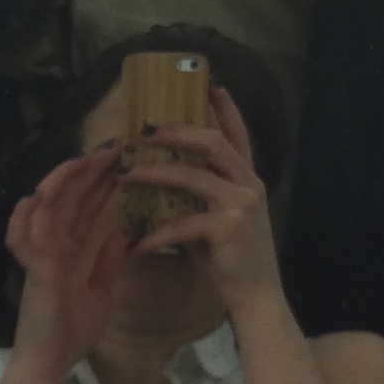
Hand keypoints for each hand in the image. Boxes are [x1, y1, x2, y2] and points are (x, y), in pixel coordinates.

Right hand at [5, 148, 129, 380]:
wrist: (51, 366)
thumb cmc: (70, 333)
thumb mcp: (100, 293)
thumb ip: (107, 263)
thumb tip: (121, 233)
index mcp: (66, 251)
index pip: (82, 209)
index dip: (97, 184)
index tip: (118, 161)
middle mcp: (50, 248)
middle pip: (66, 200)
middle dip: (86, 172)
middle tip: (110, 148)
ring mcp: (39, 258)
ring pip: (44, 210)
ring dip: (61, 184)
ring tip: (82, 160)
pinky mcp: (35, 273)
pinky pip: (24, 241)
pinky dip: (24, 219)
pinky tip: (34, 198)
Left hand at [127, 88, 282, 313]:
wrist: (257, 298)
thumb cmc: (233, 261)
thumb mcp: (217, 221)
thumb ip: (198, 198)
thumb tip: (162, 181)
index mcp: (248, 181)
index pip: (238, 135)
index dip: (226, 109)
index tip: (210, 85)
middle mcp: (248, 185)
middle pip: (212, 142)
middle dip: (176, 131)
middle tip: (145, 128)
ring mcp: (241, 205)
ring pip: (192, 175)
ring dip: (154, 173)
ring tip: (127, 174)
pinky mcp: (228, 228)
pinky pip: (182, 223)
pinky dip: (156, 234)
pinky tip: (137, 244)